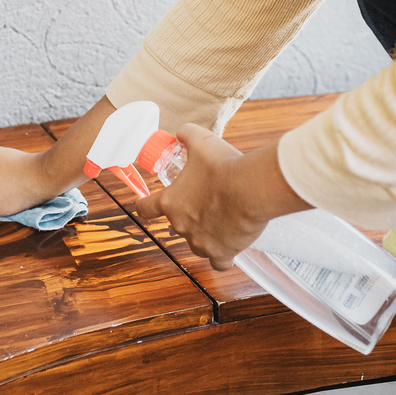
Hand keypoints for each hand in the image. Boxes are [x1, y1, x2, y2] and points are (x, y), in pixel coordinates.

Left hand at [134, 123, 308, 270]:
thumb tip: (182, 132)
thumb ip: (186, 135)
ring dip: (204, 233)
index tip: (144, 204)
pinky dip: (222, 255)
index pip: (145, 208)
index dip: (144, 205)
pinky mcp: (222, 253)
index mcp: (170, 202)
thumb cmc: (224, 165)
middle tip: (205, 200)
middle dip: (187, 214)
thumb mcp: (200, 141)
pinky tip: (230, 245)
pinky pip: (218, 261)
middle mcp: (181, 226)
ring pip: (196, 243)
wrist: (251, 188)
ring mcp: (201, 243)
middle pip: (175, 225)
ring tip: (221, 219)